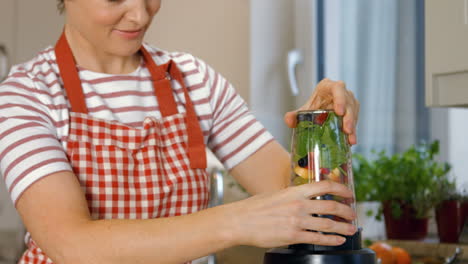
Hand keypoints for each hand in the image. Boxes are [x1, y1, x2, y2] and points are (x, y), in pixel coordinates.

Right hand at [227, 181, 356, 247]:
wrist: (239, 221)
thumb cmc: (254, 208)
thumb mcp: (275, 195)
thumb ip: (292, 196)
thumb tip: (304, 198)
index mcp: (294, 191)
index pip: (325, 185)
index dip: (341, 188)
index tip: (349, 192)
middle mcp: (299, 204)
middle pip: (332, 206)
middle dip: (347, 210)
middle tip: (353, 213)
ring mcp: (297, 221)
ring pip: (328, 224)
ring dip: (344, 227)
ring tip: (351, 228)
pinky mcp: (293, 236)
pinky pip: (318, 238)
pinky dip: (332, 240)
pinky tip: (338, 240)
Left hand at [284, 78, 359, 144]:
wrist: (318, 112)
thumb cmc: (312, 107)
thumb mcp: (303, 110)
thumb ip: (294, 115)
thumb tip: (288, 120)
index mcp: (329, 86)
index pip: (337, 88)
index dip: (340, 99)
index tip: (339, 112)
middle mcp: (342, 92)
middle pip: (349, 101)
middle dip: (349, 116)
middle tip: (346, 130)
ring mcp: (349, 101)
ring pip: (354, 111)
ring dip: (353, 125)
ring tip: (350, 138)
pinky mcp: (353, 111)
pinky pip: (356, 119)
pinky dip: (354, 131)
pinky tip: (351, 141)